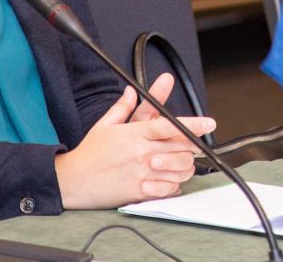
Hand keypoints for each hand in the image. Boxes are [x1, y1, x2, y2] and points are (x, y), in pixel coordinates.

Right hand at [55, 74, 215, 208]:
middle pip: (181, 148)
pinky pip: (168, 189)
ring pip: (179, 169)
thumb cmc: (90, 153)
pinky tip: (170, 180)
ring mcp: (142, 173)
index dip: (193, 124)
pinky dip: (174, 185)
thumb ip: (122, 108)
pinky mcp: (140, 191)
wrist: (72, 180)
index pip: (170, 126)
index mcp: (136, 134)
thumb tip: (131, 91)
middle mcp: (142, 153)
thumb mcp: (105, 125)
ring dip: (185, 166)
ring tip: (181, 163)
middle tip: (194, 145)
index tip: (209, 123)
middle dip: (192, 146)